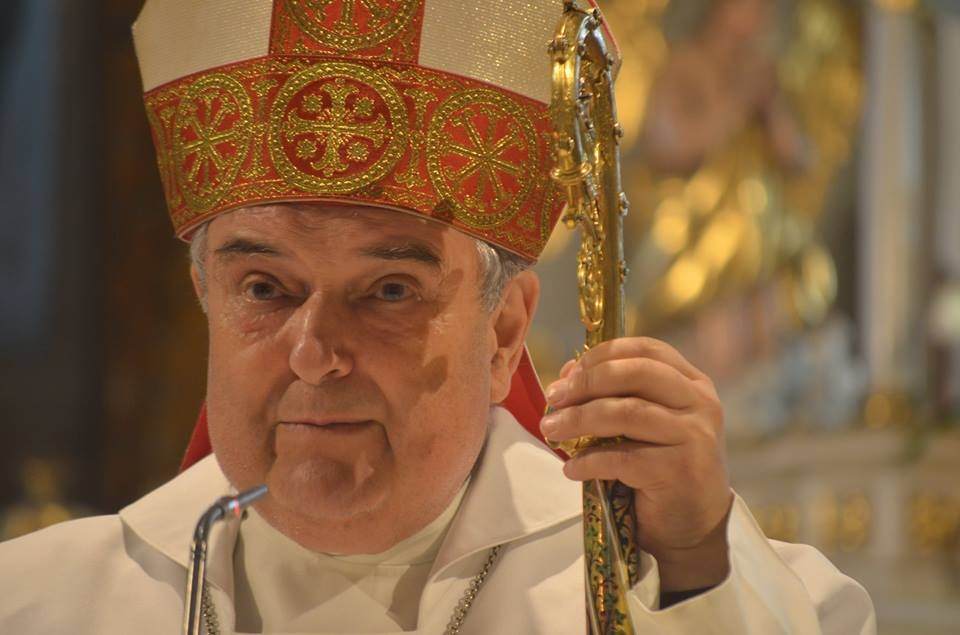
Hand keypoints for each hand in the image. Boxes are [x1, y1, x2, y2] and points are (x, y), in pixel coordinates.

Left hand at [540, 337, 733, 590]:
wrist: (693, 527)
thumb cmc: (662, 468)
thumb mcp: (645, 423)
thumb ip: (616, 394)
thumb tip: (567, 373)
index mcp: (693, 383)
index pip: (647, 349)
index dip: (603, 354)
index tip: (569, 372)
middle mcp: (700, 404)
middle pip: (635, 374)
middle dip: (586, 383)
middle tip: (553, 399)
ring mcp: (694, 437)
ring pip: (627, 413)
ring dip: (579, 420)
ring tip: (550, 431)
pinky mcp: (680, 471)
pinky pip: (623, 458)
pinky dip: (589, 461)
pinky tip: (572, 469)